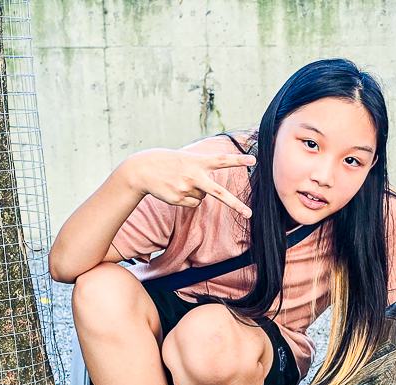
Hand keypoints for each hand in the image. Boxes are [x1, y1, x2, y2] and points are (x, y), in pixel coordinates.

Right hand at [122, 148, 255, 216]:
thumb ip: (200, 169)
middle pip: (218, 193)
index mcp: (197, 162)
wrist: (141, 170)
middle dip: (234, 204)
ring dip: (195, 192)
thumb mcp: (186, 159)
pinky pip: (193, 204)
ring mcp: (185, 189)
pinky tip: (175, 190)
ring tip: (180, 182)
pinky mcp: (178, 199)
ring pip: (203, 198)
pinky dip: (187, 199)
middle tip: (249, 213)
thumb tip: (206, 194)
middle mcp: (193, 176)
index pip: (221, 160)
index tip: (254, 160)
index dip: (238, 160)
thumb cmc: (167, 162)